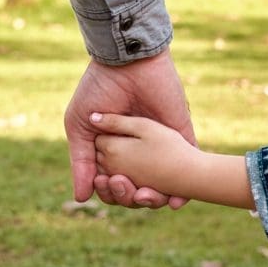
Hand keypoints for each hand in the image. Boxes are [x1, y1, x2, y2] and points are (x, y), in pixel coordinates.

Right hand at [64, 49, 195, 207]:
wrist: (127, 63)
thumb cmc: (99, 90)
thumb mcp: (80, 127)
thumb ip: (81, 162)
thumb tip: (81, 198)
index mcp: (112, 151)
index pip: (112, 185)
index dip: (108, 192)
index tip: (105, 183)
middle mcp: (137, 153)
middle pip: (135, 192)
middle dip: (127, 197)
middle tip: (122, 185)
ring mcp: (160, 147)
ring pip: (160, 187)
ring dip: (152, 200)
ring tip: (143, 196)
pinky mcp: (181, 137)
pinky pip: (187, 170)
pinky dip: (184, 193)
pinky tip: (176, 203)